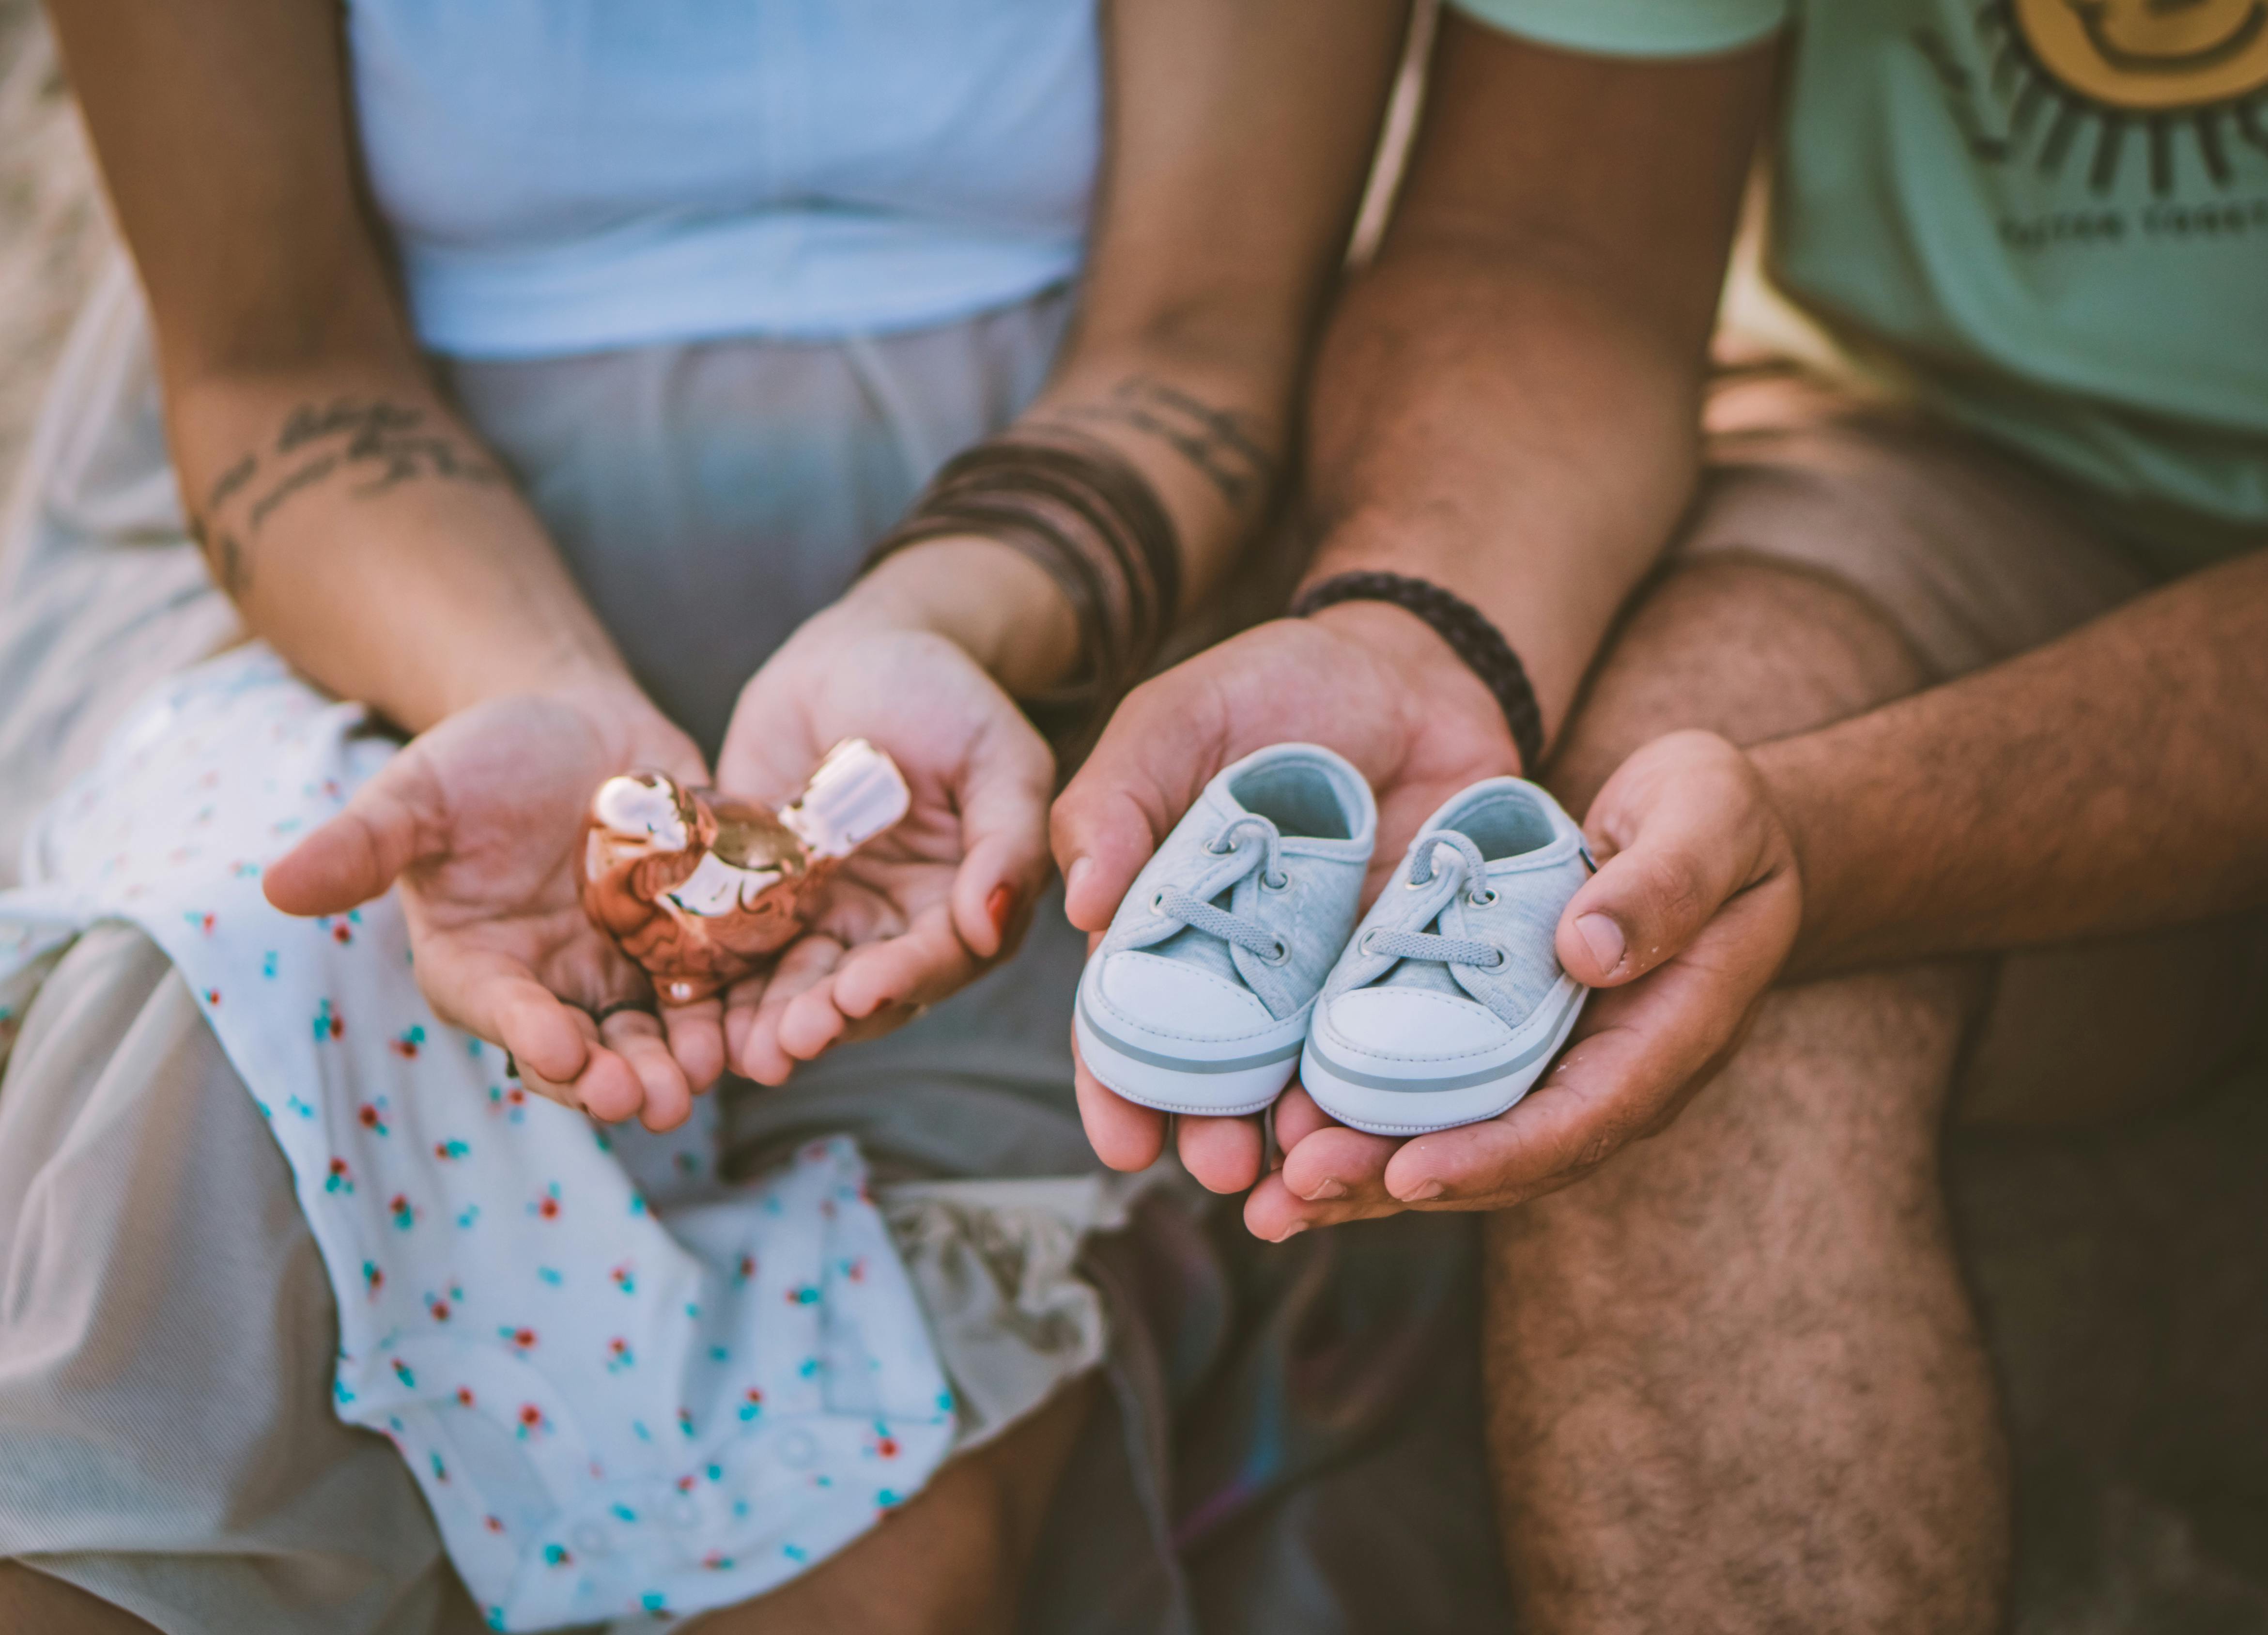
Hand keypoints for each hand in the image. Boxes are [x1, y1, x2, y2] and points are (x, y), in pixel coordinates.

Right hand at [263, 680, 722, 1129]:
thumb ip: (363, 844)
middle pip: (589, 1051)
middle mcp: (557, 986)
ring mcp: (632, 970)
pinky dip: (743, 1009)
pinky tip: (769, 1021)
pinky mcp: (698, 944)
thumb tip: (277, 884)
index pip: (503, 1015)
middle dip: (617, 1077)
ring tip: (707, 1075)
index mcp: (482, 967)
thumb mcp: (417, 794)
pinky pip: (724, 989)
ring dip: (684, 1060)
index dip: (530, 1036)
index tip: (559, 1051)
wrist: (575, 726)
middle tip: (650, 1100)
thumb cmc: (480, 762)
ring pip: (660, 1035)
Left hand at [710, 601, 1055, 1082]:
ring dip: (773, 1022)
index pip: (941, 957)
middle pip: (866, 990)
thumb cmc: (940, 694)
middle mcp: (898, 924)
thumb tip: (992, 923)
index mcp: (966, 900)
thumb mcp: (994, 753)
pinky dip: (723, 987)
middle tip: (789, 1041)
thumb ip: (1006, 837)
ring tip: (743, 1049)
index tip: (862, 992)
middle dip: (828, 1018)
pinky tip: (697, 1013)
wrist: (854, 654)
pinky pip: (743, 951)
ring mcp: (829, 915)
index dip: (903, 979)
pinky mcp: (764, 900)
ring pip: (802, 985)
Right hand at [1051, 599, 1514, 1192]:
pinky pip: (1403, 1047)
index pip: (1128, 1020)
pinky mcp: (1417, 970)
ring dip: (1302, 1134)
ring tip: (1306, 1167)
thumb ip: (1117, 802)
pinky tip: (1393, 1122)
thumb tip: (1081, 903)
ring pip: (1306, 1080)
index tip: (1124, 1142)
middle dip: (1211, 1131)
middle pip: (1216, 1074)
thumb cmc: (1273, 688)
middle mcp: (1242, 968)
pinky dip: (1395, 1090)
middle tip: (1222, 1168)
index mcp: (1164, 921)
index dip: (1119, 1086)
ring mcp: (1330, 977)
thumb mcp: (1177, 721)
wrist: (1414, 672)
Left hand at [1245, 729, 1803, 1237]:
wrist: (1713, 832)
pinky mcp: (1510, 1050)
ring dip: (1366, 1178)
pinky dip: (1368, 1130)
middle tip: (1290, 1194)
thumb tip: (1587, 950)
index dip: (1495, 1155)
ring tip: (1268, 1200)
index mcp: (1668, 1034)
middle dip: (1396, 1183)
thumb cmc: (1717, 816)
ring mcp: (1558, 1071)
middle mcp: (1609, 1075)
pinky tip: (1284, 1143)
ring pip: (1461, 1147)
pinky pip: (1439, 1105)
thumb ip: (1665, 880)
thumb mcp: (1709, 817)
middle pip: (1504, 1158)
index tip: (1410, 1171)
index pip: (1580, 1120)